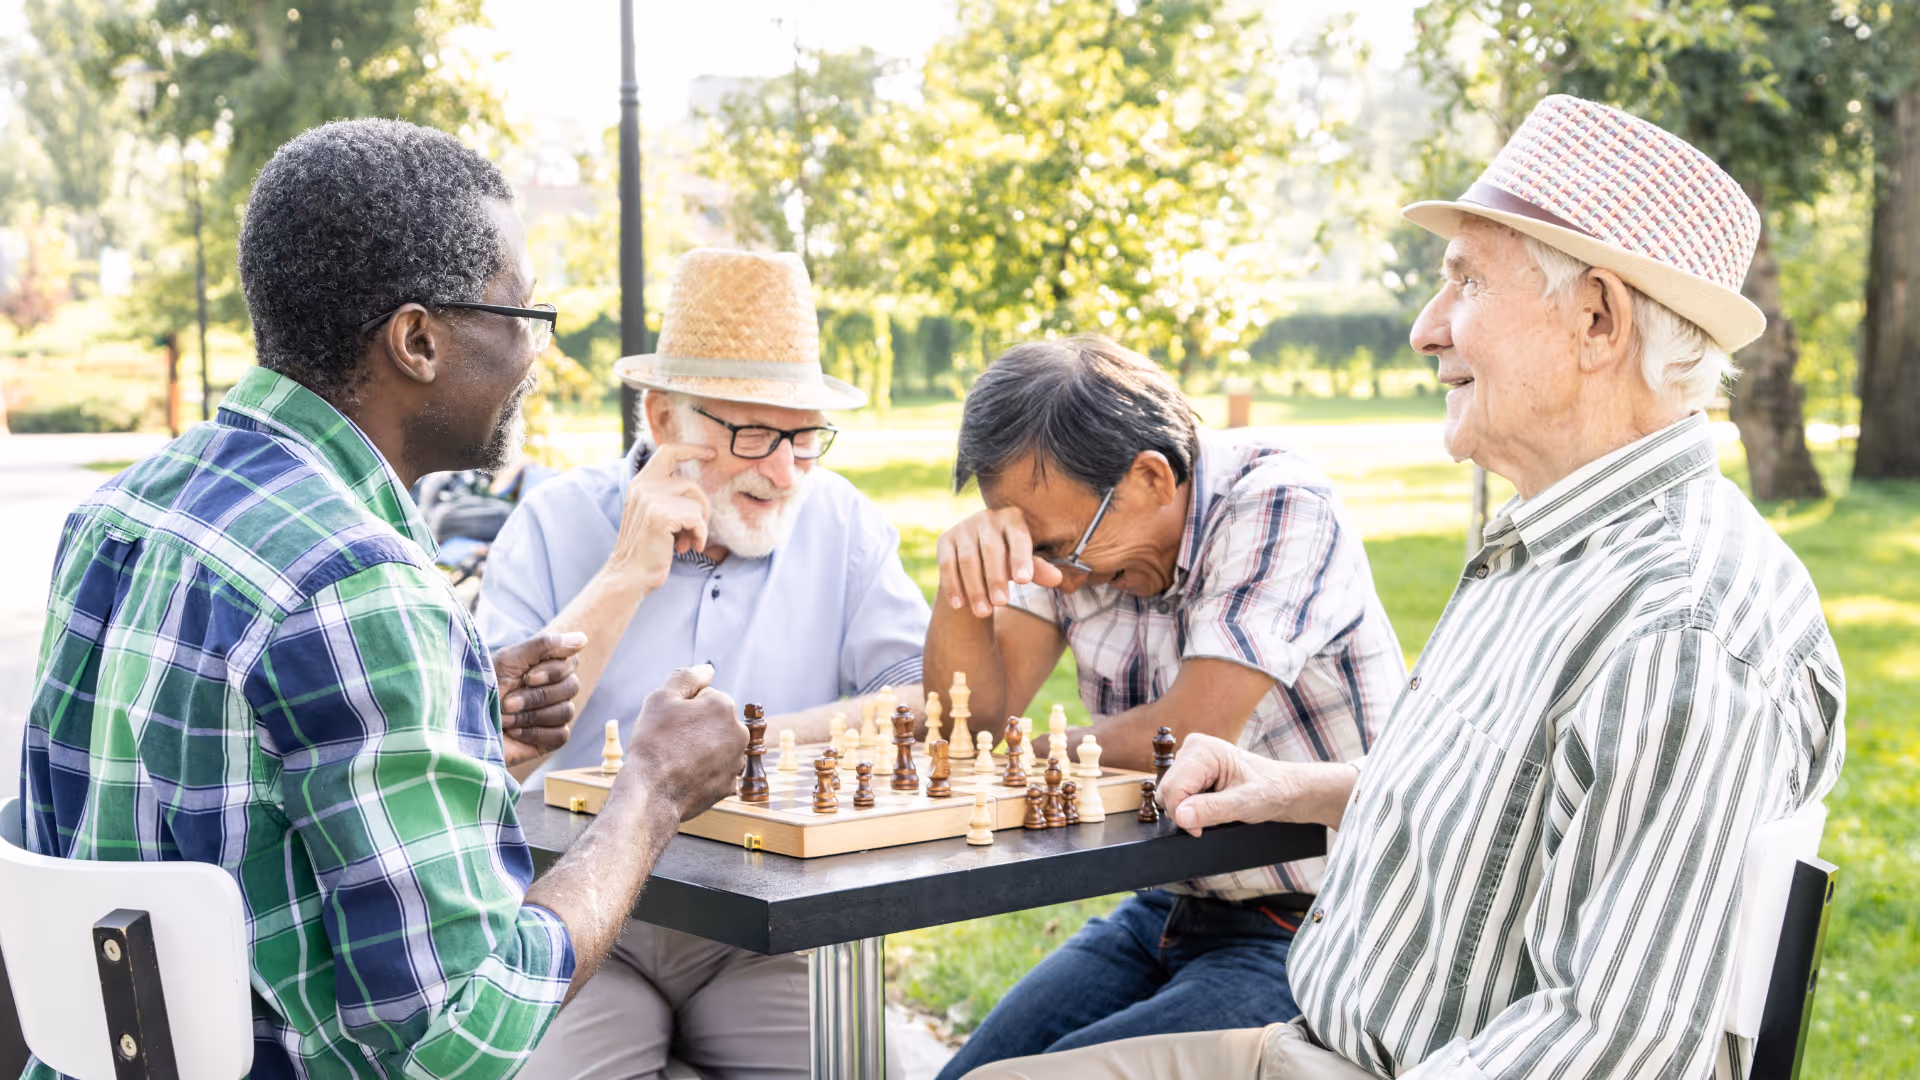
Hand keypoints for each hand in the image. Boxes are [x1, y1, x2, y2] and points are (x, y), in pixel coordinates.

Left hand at [495, 631, 588, 768]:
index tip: (526, 677)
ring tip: (505, 717)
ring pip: (567, 711)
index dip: (552, 671)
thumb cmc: (482, 686)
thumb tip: (583, 639)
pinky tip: (515, 732)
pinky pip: (561, 734)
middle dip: (537, 696)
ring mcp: (551, 715)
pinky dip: (536, 732)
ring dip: (532, 714)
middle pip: (572, 687)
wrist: (461, 724)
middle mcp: (552, 690)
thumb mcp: (509, 659)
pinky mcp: (548, 740)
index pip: (570, 664)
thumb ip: (545, 645)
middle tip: (508, 701)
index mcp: (544, 668)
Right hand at [609, 443, 715, 592]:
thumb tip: (696, 487)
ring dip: (699, 525)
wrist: (629, 574)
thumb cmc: (647, 548)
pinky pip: (697, 519)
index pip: (668, 451)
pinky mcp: (661, 515)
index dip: (692, 449)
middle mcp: (644, 486)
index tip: (711, 453)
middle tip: (694, 529)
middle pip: (691, 483)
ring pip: (696, 502)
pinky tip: (690, 547)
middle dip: (700, 508)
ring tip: (686, 541)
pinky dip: (700, 536)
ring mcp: (651, 499)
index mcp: (641, 482)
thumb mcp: (651, 514)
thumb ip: (666, 495)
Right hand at [624, 664, 746, 820]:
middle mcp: (738, 732)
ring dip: (701, 750)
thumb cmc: (653, 743)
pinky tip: (684, 776)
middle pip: (713, 722)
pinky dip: (703, 773)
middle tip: (672, 741)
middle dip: (696, 728)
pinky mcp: (729, 786)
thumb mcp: (661, 698)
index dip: (683, 708)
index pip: (704, 697)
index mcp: (724, 706)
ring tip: (677, 760)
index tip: (670, 723)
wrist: (651, 793)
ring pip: (716, 747)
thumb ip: (686, 677)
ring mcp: (736, 761)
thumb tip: (708, 669)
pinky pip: (715, 772)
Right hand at [936, 507, 1065, 616]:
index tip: (1023, 581)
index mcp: (1012, 518)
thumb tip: (1057, 578)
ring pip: (968, 559)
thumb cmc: (1010, 560)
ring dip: (975, 588)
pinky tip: (959, 605)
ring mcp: (964, 527)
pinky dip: (952, 585)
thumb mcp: (1025, 563)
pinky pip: (947, 564)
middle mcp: (987, 518)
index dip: (1021, 559)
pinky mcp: (945, 540)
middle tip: (1001, 603)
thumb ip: (1038, 570)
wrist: (978, 556)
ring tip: (984, 612)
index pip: (1018, 538)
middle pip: (991, 550)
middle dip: (996, 578)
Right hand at [1160, 734, 1357, 833]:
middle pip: (1167, 790)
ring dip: (1186, 809)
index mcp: (1204, 750)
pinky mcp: (1190, 768)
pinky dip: (1188, 805)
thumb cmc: (1271, 791)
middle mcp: (1192, 748)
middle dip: (1184, 812)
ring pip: (1168, 793)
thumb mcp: (1244, 804)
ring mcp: (1190, 757)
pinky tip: (1209, 803)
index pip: (1173, 788)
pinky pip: (1175, 793)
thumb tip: (1181, 816)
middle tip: (1211, 819)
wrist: (1284, 789)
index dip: (1182, 814)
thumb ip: (1211, 810)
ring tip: (1215, 808)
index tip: (1200, 830)